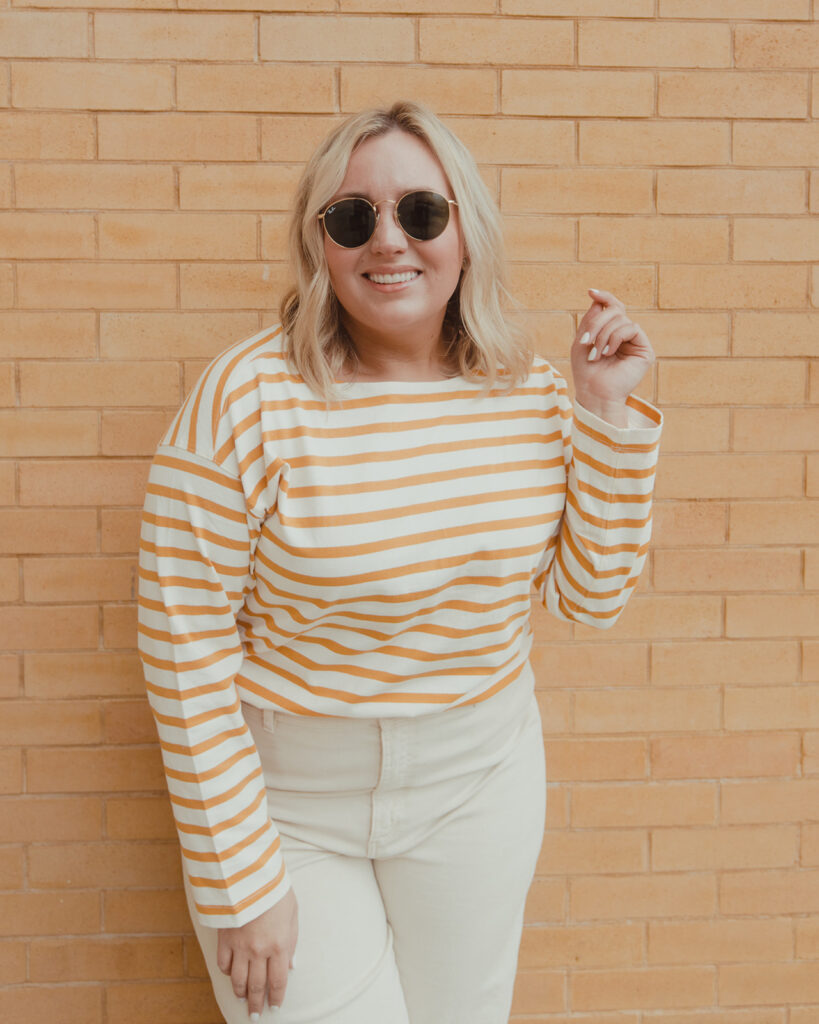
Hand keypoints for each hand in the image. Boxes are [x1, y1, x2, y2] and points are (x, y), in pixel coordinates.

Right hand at [216, 886, 297, 1018]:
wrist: (250, 875)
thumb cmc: (275, 891)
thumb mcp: (293, 914)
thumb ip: (291, 941)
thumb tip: (290, 964)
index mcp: (279, 945)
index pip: (278, 981)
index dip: (276, 997)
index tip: (274, 1008)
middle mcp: (259, 951)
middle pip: (257, 985)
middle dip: (256, 1004)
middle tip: (255, 1016)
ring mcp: (239, 946)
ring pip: (238, 980)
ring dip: (240, 993)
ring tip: (242, 1001)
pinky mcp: (224, 938)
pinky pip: (223, 963)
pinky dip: (227, 972)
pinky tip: (231, 975)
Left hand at [570, 288, 654, 425]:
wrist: (594, 393)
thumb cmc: (585, 371)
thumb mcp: (582, 341)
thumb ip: (590, 320)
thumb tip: (598, 299)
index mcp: (610, 332)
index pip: (612, 308)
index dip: (604, 297)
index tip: (591, 292)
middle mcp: (625, 335)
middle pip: (614, 310)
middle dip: (597, 323)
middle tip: (585, 341)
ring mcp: (636, 342)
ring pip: (621, 319)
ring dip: (603, 334)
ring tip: (596, 354)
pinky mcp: (645, 350)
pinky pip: (631, 328)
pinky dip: (615, 338)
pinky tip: (608, 353)